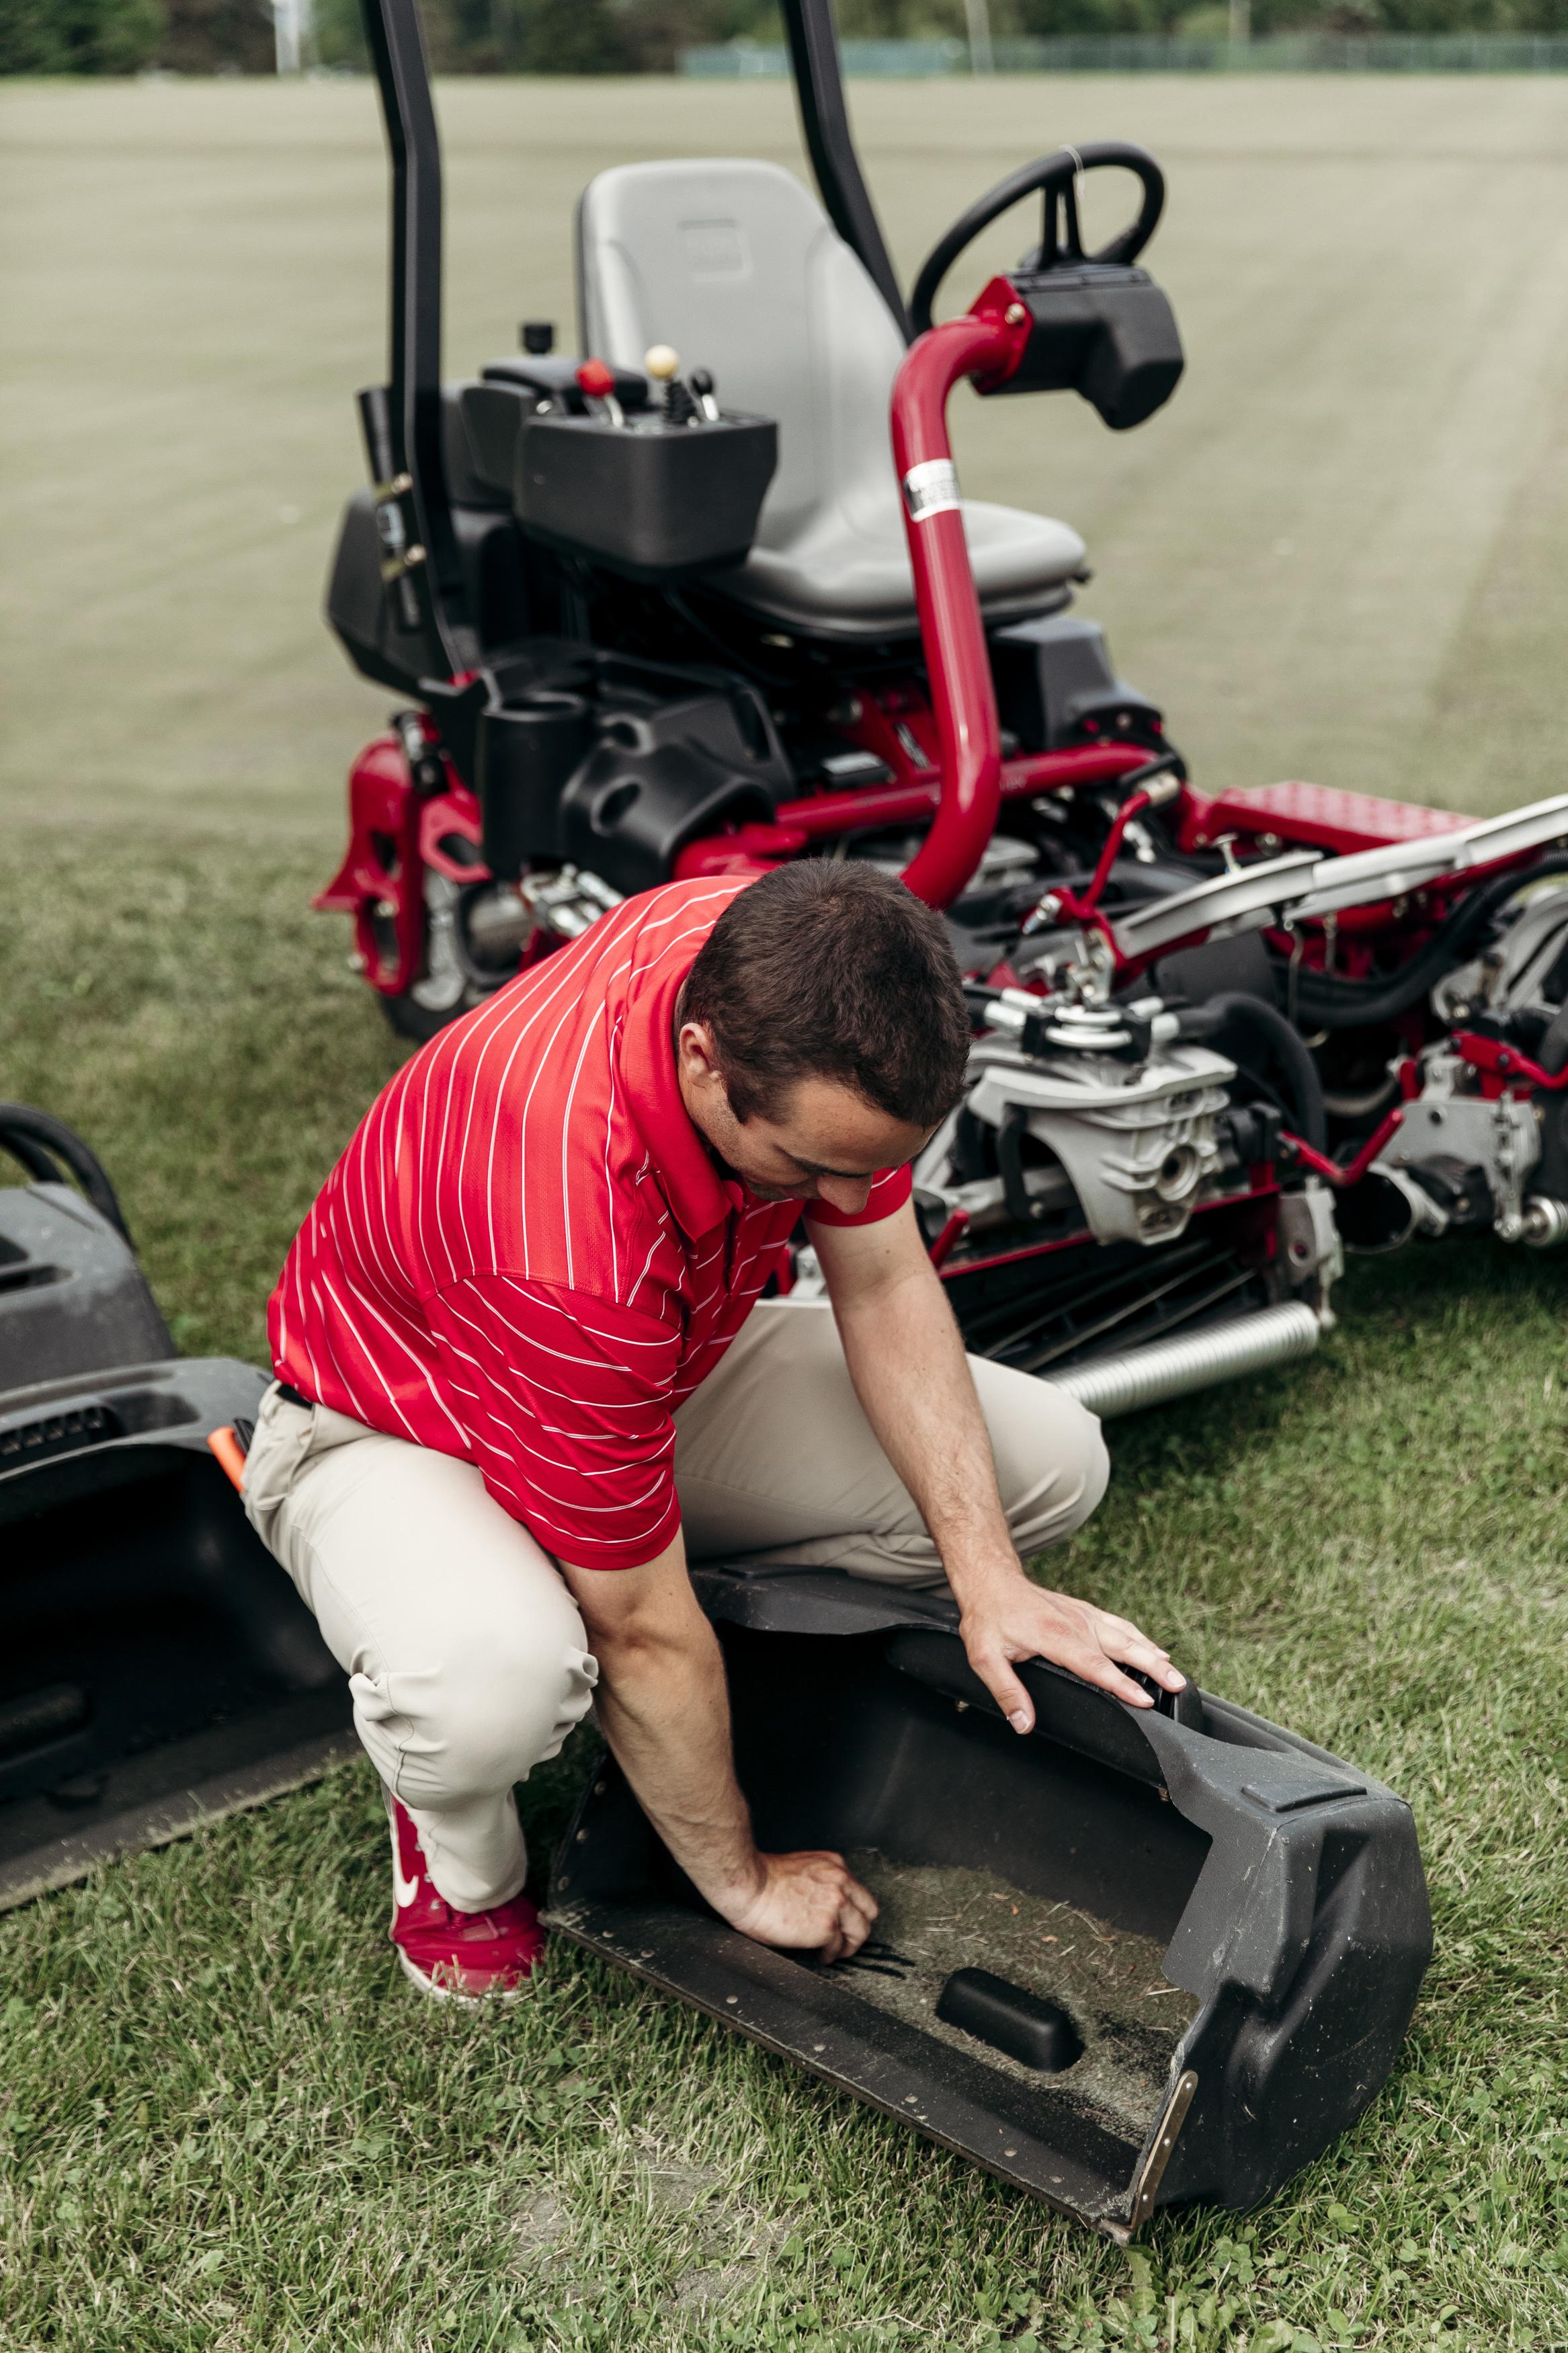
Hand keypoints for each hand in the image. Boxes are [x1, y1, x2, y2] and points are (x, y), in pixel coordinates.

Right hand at [721, 1850, 878, 1961]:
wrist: (748, 1885)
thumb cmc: (763, 1878)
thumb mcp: (803, 1868)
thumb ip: (821, 1880)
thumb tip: (822, 1901)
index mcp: (835, 1866)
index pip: (860, 1892)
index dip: (854, 1911)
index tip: (844, 1921)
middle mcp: (841, 1882)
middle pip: (868, 1912)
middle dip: (857, 1928)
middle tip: (844, 1939)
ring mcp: (836, 1905)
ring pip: (860, 1932)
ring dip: (847, 1945)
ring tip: (833, 1951)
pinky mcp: (826, 1926)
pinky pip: (838, 1947)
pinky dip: (830, 1955)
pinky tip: (820, 1955)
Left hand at [956, 1565, 1185, 1731]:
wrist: (992, 1581)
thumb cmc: (987, 1618)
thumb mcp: (984, 1657)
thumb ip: (1006, 1691)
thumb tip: (1023, 1723)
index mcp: (1054, 1636)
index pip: (1094, 1665)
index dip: (1120, 1684)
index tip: (1143, 1700)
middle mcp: (1075, 1623)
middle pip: (1122, 1647)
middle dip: (1152, 1667)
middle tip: (1177, 1684)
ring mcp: (1083, 1615)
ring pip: (1125, 1635)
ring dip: (1152, 1653)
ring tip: (1175, 1673)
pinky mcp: (1084, 1611)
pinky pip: (1118, 1625)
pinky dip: (1140, 1638)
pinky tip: (1153, 1649)